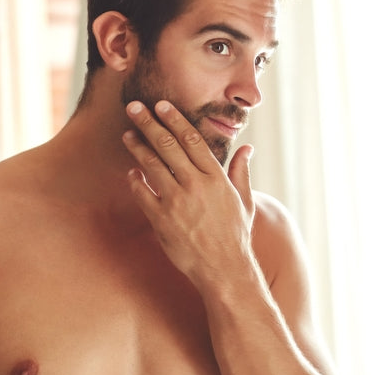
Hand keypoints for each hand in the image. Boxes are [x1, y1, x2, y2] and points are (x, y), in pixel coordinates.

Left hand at [122, 100, 255, 289]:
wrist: (224, 269)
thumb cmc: (236, 235)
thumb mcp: (245, 201)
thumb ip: (241, 172)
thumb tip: (247, 148)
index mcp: (216, 177)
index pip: (192, 140)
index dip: (175, 120)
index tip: (162, 106)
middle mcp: (196, 185)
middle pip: (168, 145)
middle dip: (149, 123)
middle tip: (134, 107)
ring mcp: (177, 202)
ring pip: (152, 165)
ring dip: (137, 147)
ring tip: (127, 134)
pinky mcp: (162, 220)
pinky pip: (143, 194)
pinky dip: (135, 181)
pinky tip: (131, 172)